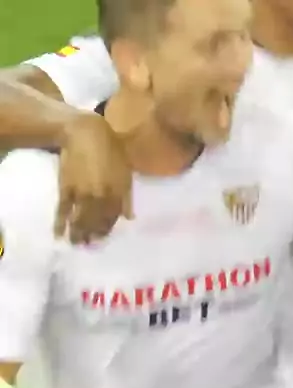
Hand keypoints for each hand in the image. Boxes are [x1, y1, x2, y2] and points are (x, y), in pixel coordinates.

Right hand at [55, 112, 132, 243]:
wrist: (85, 132)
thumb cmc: (111, 149)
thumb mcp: (126, 172)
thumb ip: (127, 197)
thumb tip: (129, 218)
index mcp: (117, 194)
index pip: (112, 220)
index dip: (106, 230)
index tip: (101, 238)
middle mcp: (101, 198)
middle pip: (96, 224)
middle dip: (91, 237)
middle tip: (86, 245)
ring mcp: (83, 195)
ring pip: (80, 221)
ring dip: (77, 235)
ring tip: (74, 243)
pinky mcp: (66, 188)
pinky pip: (63, 211)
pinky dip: (60, 223)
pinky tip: (58, 234)